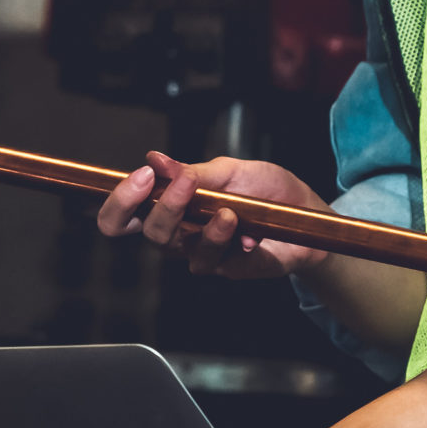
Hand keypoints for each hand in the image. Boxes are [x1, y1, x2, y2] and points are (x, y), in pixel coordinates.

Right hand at [95, 150, 330, 278]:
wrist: (307, 211)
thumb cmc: (266, 189)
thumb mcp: (231, 170)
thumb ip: (193, 171)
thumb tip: (155, 159)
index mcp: (172, 205)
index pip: (125, 214)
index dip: (119, 202)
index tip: (142, 178)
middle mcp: (180, 232)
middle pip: (147, 232)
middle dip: (163, 206)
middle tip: (183, 183)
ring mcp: (203, 253)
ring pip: (179, 248)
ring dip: (200, 225)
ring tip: (225, 209)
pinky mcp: (228, 268)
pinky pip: (213, 260)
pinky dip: (226, 240)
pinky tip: (244, 229)